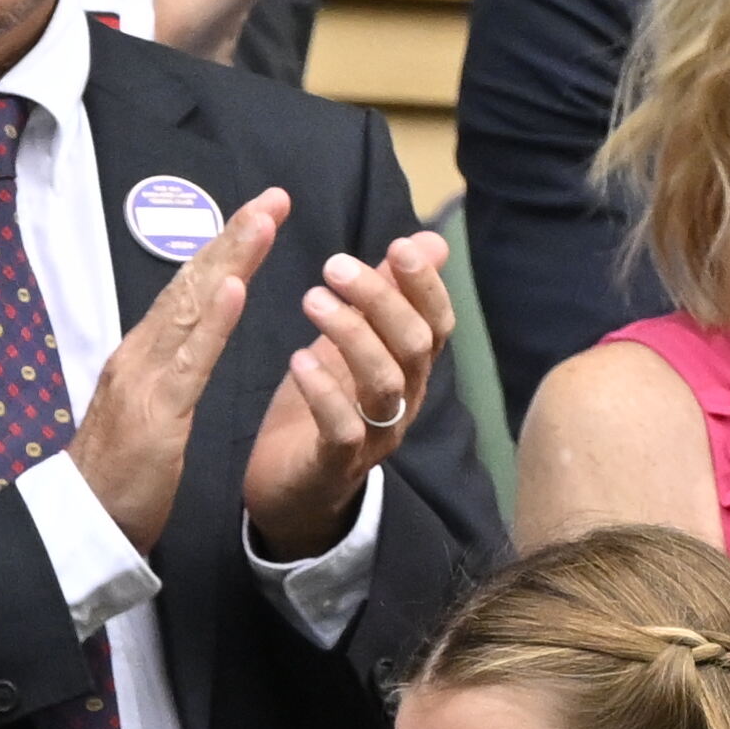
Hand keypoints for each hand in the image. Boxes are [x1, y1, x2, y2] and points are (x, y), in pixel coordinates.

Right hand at [74, 186, 290, 551]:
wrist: (77, 525)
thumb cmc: (117, 476)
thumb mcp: (149, 414)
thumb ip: (167, 374)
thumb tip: (189, 342)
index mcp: (143, 354)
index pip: (189, 290)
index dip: (224, 250)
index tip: (260, 215)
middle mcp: (140, 355)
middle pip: (192, 284)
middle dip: (234, 238)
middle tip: (273, 197)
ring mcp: (145, 380)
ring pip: (192, 309)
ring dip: (230, 261)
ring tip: (262, 222)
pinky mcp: (156, 415)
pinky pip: (190, 363)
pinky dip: (212, 322)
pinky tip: (234, 289)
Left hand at [241, 227, 453, 557]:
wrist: (293, 489)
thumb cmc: (326, 403)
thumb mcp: (355, 338)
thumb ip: (389, 292)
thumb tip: (432, 240)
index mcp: (411, 368)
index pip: (436, 323)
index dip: (425, 286)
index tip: (398, 245)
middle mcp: (404, 400)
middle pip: (413, 346)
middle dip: (380, 300)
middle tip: (333, 265)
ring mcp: (376, 435)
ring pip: (384, 383)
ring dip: (351, 335)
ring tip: (311, 299)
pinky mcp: (337, 464)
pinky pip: (344, 430)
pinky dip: (324, 393)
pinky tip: (299, 359)